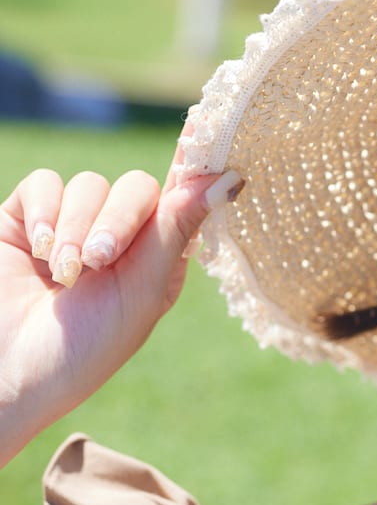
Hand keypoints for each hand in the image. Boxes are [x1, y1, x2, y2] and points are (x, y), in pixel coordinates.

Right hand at [0, 153, 239, 467]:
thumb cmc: (81, 350)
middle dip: (118, 220)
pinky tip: (38, 250)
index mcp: (158, 258)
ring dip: (75, 228)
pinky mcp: (26, 220)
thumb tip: (227, 178)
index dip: (194, 166)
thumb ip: (176, 231)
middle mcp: (120, 238)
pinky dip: (44, 213)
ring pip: (89, 185)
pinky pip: (45, 185)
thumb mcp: (140, 294)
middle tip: (96, 261)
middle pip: (137, 188)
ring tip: (62, 275)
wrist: (5, 376)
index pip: (183, 200)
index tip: (205, 128)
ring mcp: (71, 226)